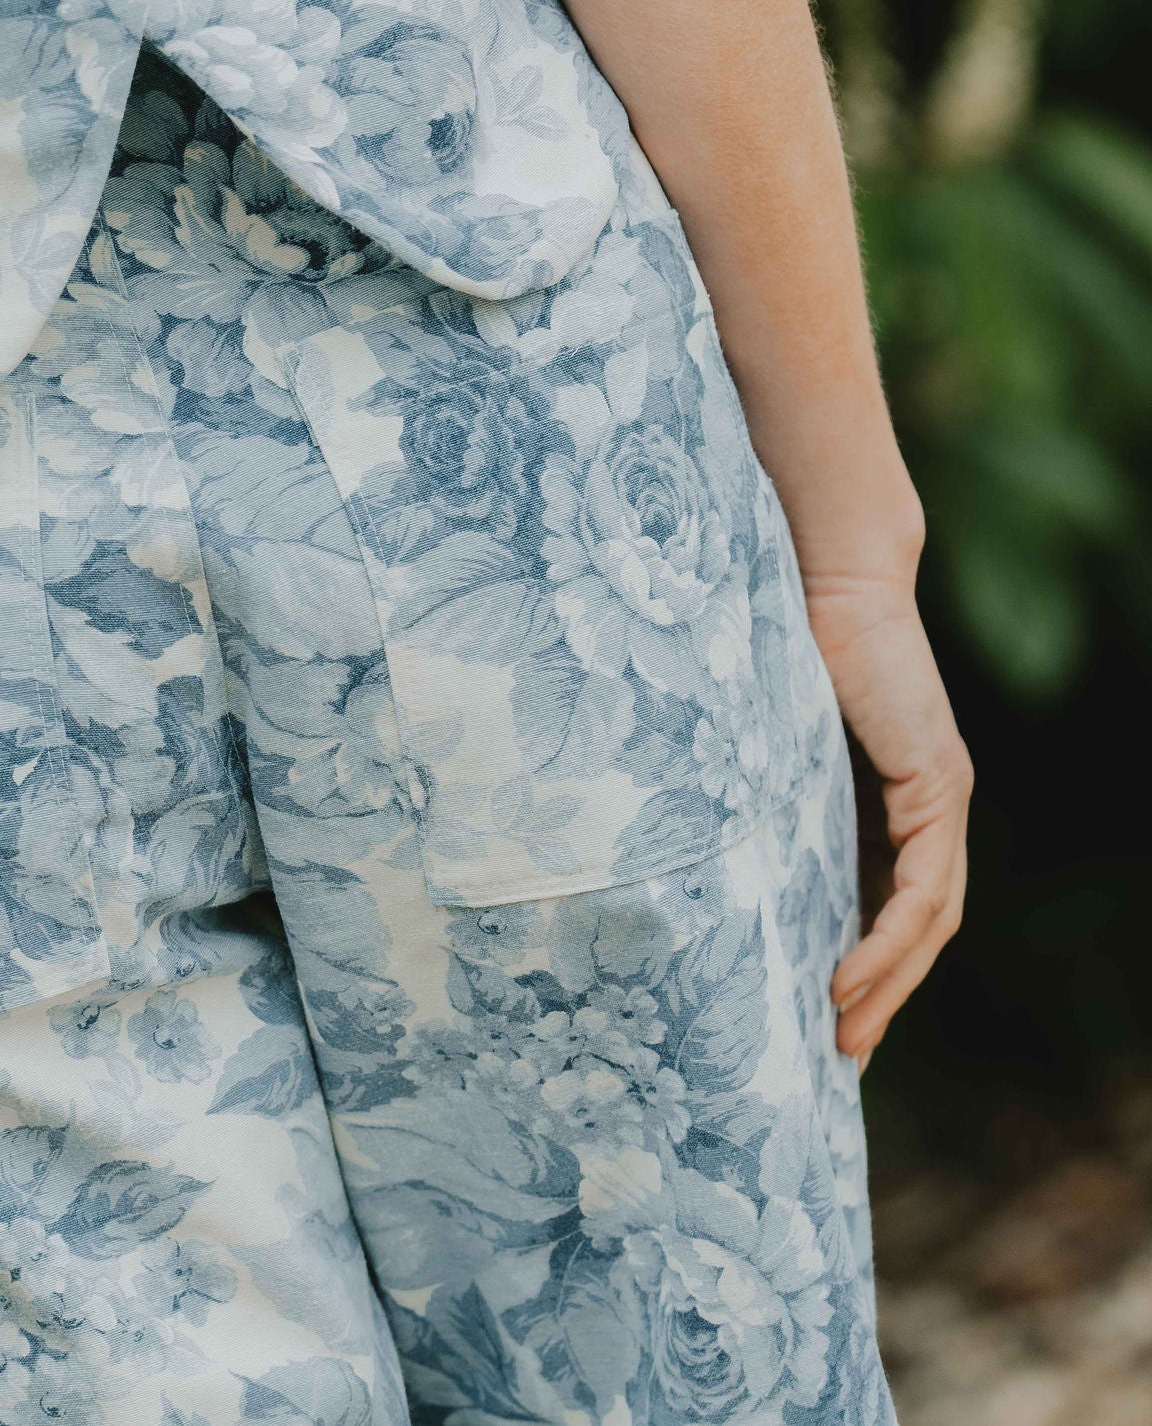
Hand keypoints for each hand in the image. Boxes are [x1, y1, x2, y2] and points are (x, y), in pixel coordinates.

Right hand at [802, 569, 971, 1071]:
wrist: (823, 566)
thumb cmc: (774, 630)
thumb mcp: (760, 732)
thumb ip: (753, 778)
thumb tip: (680, 828)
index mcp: (887, 789)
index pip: (891, 896)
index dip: (867, 960)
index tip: (827, 1016)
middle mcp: (929, 798)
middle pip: (919, 924)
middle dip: (882, 993)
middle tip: (839, 1053)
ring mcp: (940, 792)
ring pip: (930, 918)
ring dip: (888, 984)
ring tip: (843, 1034)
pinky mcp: (937, 784)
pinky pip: (926, 888)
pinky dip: (892, 941)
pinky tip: (850, 978)